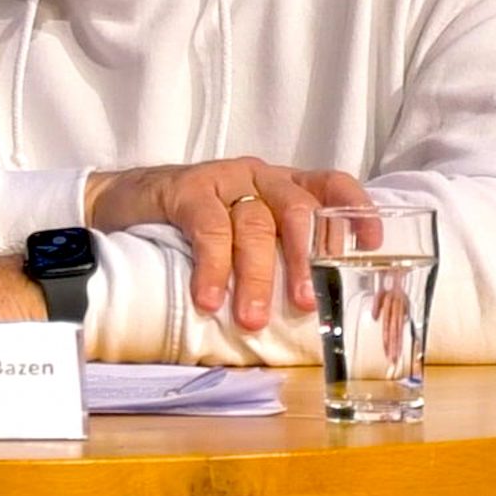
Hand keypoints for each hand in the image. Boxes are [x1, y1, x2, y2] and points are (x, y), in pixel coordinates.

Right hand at [84, 158, 374, 331]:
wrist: (125, 202)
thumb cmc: (196, 228)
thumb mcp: (244, 235)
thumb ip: (275, 258)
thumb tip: (310, 313)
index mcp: (282, 185)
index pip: (330, 185)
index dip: (354, 210)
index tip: (370, 242)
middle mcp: (259, 176)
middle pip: (295, 211)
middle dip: (304, 258)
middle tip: (304, 302)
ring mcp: (224, 180)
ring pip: (253, 225)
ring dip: (256, 276)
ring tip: (251, 319)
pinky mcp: (188, 190)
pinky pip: (208, 228)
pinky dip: (212, 266)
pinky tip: (208, 298)